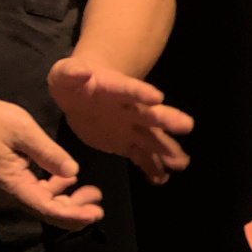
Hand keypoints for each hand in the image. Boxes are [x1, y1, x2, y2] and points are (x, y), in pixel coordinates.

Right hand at [0, 92, 107, 227]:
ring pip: (43, 202)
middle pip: (47, 211)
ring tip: (90, 191)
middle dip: (75, 210)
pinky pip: (36, 190)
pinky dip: (55, 188)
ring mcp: (11, 186)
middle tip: (98, 202)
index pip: (48, 209)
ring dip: (67, 200)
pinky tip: (68, 179)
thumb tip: (72, 172)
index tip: (95, 213)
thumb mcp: (23, 131)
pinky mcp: (11, 177)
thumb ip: (48, 153)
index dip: (74, 214)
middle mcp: (12, 192)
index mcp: (14, 185)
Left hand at [50, 53, 192, 183]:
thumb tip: (82, 72)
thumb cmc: (72, 82)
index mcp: (113, 88)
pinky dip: (151, 168)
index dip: (141, 92)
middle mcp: (129, 108)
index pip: (128, 89)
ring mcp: (131, 127)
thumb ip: (71, 73)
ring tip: (181, 162)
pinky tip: (161, 179)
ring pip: (151, 137)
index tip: (157, 97)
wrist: (82, 97)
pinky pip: (141, 156)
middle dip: (166, 120)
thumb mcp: (64, 75)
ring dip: (166, 149)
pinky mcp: (127, 144)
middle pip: (149, 113)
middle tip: (186, 125)